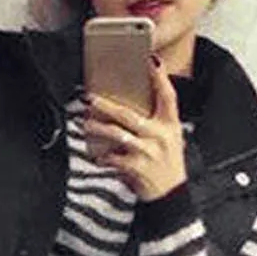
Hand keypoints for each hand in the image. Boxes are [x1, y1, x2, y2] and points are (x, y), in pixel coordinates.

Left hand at [85, 57, 187, 201]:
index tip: (151, 60)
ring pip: (117, 135)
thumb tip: (129, 105)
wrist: (171, 194)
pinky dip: (103, 158)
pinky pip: (114, 159)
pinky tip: (97, 157)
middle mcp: (161, 136)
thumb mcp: (170, 138)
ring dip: (98, 128)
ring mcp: (148, 152)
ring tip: (86, 123)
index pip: (168, 96)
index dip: (160, 77)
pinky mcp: (137, 168)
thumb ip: (156, 121)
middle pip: (129, 115)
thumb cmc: (167, 163)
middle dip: (107, 106)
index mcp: (171, 124)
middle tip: (90, 98)